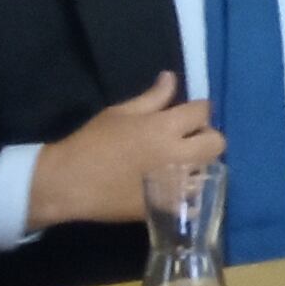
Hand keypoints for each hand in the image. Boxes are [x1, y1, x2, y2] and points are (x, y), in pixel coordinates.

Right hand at [26, 71, 220, 229]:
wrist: (68, 183)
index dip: (198, 110)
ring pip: (210, 172)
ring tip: (182, 163)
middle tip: (188, 139)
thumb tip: (171, 78)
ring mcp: (172, 184)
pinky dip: (190, 194)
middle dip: (207, 136)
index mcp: (164, 128)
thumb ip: (152, 97)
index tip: (188, 114)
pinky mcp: (164, 207)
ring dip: (200, 165)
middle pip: (217, 143)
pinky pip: (192, 201)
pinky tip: (175, 187)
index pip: (202, 111)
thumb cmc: (92, 143)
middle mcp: (175, 155)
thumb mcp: (120, 112)